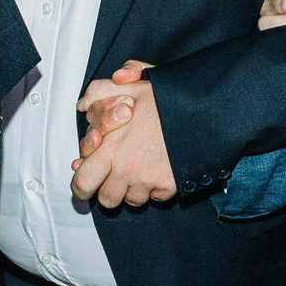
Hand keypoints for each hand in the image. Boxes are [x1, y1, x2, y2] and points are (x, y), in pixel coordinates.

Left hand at [72, 60, 175, 207]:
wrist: (203, 109)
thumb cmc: (166, 97)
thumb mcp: (128, 85)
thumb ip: (99, 91)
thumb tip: (82, 106)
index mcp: (108, 148)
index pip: (82, 183)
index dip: (83, 184)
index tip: (90, 177)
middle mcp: (125, 169)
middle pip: (106, 199)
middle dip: (108, 190)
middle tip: (116, 176)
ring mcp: (147, 181)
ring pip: (132, 201)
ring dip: (134, 189)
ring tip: (142, 167)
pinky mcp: (169, 186)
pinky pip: (156, 198)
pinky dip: (157, 189)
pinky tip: (161, 169)